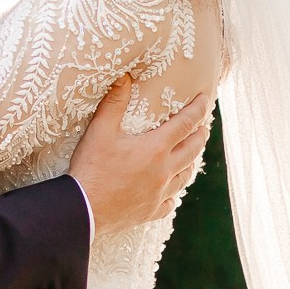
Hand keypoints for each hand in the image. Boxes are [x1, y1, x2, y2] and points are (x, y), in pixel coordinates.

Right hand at [66, 81, 213, 238]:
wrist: (83, 210)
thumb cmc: (92, 169)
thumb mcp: (100, 131)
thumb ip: (114, 102)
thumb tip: (125, 77)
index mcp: (155, 149)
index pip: (185, 124)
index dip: (198, 110)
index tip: (205, 100)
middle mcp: (164, 171)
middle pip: (192, 150)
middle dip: (200, 135)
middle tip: (203, 127)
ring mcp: (159, 193)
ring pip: (185, 176)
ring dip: (190, 162)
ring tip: (191, 156)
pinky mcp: (150, 211)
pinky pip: (169, 202)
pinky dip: (172, 194)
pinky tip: (169, 192)